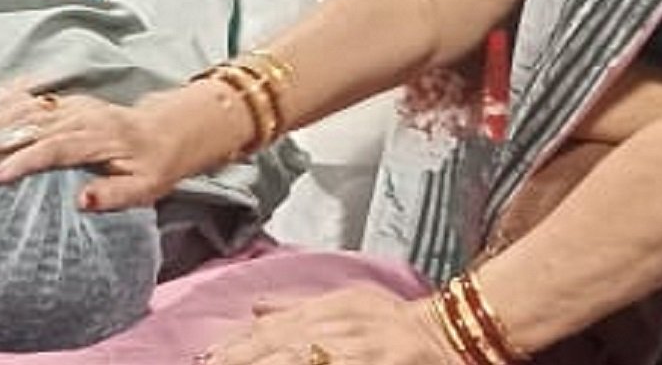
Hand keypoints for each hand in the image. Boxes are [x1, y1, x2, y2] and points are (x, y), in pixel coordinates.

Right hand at [0, 81, 190, 210]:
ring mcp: (74, 106)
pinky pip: (32, 99)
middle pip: (32, 126)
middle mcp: (83, 116)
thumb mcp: (145, 188)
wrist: (167, 130)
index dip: (23, 161)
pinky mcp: (68, 103)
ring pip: (27, 110)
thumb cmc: (153, 164)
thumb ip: (114, 195)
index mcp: (99, 137)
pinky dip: (5, 105)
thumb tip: (82, 201)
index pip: (54, 148)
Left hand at [206, 286, 454, 364]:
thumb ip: (300, 307)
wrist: (452, 339)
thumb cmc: (397, 325)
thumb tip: (256, 308)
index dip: (239, 346)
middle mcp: (343, 326)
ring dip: (264, 363)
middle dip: (241, 360)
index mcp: (333, 307)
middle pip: (280, 346)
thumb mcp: (351, 303)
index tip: (209, 359)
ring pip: (301, 359)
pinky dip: (304, 364)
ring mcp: (359, 351)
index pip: (274, 328)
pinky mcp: (372, 363)